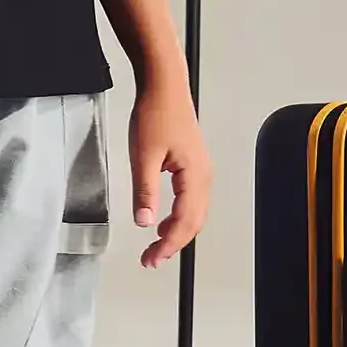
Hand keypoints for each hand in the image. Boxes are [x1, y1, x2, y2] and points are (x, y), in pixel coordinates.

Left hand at [131, 73, 211, 269]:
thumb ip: (144, 191)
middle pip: (194, 222)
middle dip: (173, 244)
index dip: (168, 245)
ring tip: (155, 246)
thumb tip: (144, 223)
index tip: (151, 259)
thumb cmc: (154, 115)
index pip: (185, 221)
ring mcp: (201, 170)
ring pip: (195, 212)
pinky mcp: (193, 165)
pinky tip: (162, 221)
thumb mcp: (142, 156)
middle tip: (150, 260)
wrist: (163, 86)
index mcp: (195, 176)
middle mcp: (204, 176)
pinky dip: (179, 216)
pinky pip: (191, 200)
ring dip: (177, 232)